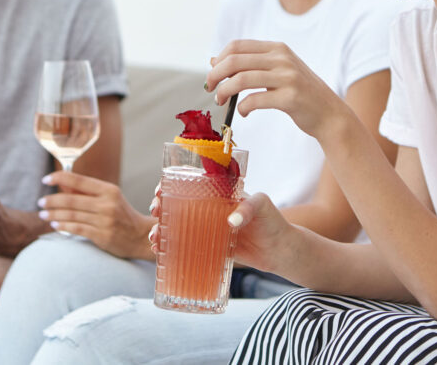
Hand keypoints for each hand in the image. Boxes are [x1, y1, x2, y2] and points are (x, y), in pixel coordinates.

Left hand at [39, 170, 154, 259]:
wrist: (140, 236)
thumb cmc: (122, 215)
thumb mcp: (109, 198)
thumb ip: (86, 192)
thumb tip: (63, 184)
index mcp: (109, 190)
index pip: (79, 181)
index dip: (60, 178)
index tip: (46, 179)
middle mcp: (107, 204)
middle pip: (71, 200)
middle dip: (52, 200)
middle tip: (40, 202)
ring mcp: (104, 220)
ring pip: (71, 215)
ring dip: (53, 214)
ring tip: (43, 214)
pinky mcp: (102, 235)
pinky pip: (77, 229)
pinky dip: (63, 226)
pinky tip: (55, 225)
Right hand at [148, 190, 293, 277]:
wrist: (281, 250)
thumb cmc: (273, 221)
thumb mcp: (263, 206)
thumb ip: (248, 208)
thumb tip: (231, 221)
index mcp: (219, 194)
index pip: (191, 184)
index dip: (171, 186)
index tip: (160, 191)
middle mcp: (211, 210)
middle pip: (178, 205)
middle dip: (161, 207)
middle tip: (154, 213)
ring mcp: (209, 229)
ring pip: (178, 226)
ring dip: (162, 229)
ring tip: (155, 238)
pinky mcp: (211, 247)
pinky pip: (187, 246)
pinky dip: (171, 248)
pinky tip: (160, 252)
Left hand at [206, 40, 352, 139]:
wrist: (329, 113)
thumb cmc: (300, 93)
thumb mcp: (278, 71)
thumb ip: (252, 64)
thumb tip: (214, 61)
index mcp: (277, 48)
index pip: (237, 46)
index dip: (219, 60)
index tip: (212, 75)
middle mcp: (283, 58)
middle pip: (235, 61)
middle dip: (215, 75)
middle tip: (210, 89)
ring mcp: (288, 77)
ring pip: (241, 79)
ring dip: (224, 92)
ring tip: (221, 101)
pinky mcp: (290, 98)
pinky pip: (254, 100)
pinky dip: (242, 108)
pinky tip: (243, 112)